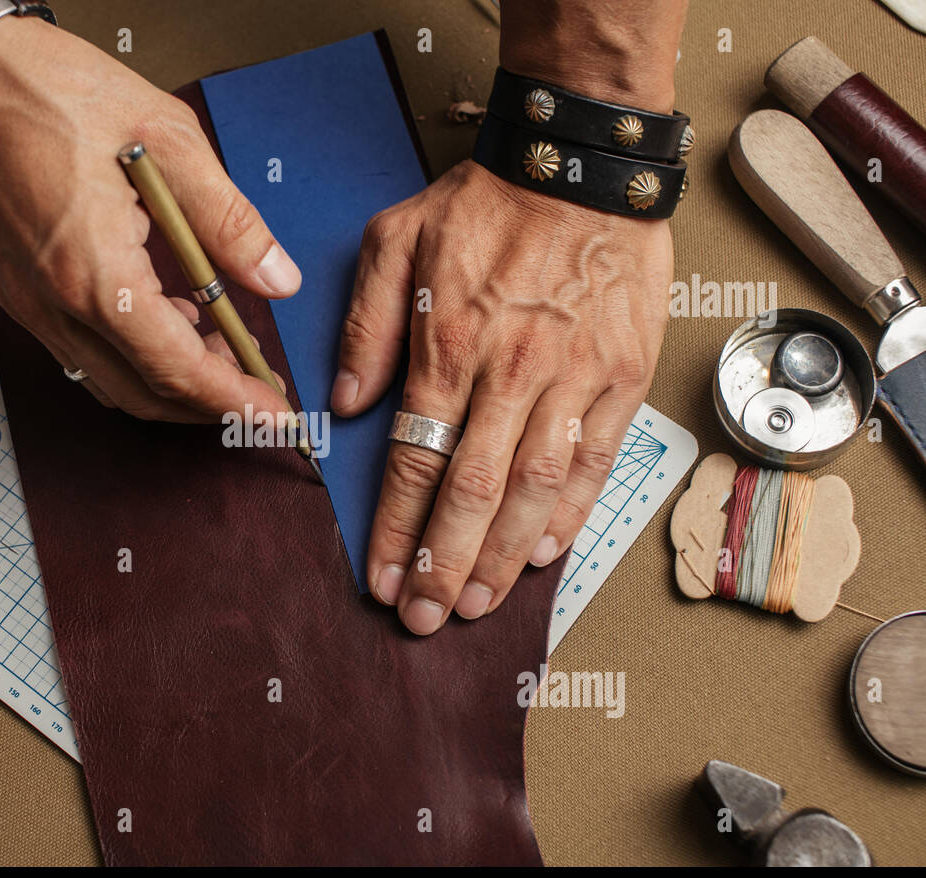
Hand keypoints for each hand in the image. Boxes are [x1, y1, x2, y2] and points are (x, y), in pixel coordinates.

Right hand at [0, 18, 299, 421]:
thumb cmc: (48, 89)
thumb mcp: (167, 139)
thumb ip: (228, 221)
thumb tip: (276, 279)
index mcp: (94, 274)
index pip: (177, 370)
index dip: (233, 400)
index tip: (275, 415)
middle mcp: (54, 305)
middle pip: (142, 395)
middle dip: (206, 407)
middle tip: (257, 391)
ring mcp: (29, 303)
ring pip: (108, 381)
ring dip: (168, 384)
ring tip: (222, 352)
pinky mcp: (18, 290)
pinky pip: (80, 352)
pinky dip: (130, 355)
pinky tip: (168, 317)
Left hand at [332, 160, 670, 634]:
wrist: (582, 165)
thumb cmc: (483, 204)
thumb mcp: (394, 241)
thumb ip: (366, 326)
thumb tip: (347, 402)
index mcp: (448, 344)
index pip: (416, 459)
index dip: (397, 530)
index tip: (382, 580)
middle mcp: (510, 371)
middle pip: (472, 490)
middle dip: (445, 565)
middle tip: (425, 619)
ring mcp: (573, 376)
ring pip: (535, 487)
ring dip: (503, 555)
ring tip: (479, 606)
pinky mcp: (621, 375)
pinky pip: (595, 458)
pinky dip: (571, 511)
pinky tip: (545, 554)